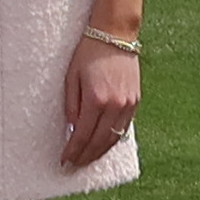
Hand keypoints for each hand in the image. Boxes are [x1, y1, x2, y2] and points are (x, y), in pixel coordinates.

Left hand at [59, 37, 138, 169]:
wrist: (115, 35)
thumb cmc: (88, 53)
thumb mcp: (71, 77)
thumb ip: (71, 105)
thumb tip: (71, 128)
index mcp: (96, 99)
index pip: (82, 135)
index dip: (73, 151)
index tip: (64, 161)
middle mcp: (114, 106)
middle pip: (98, 142)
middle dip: (85, 156)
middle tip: (74, 165)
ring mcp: (127, 105)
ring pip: (113, 138)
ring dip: (99, 152)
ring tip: (87, 159)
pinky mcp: (135, 101)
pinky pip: (123, 128)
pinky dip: (112, 140)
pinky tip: (103, 144)